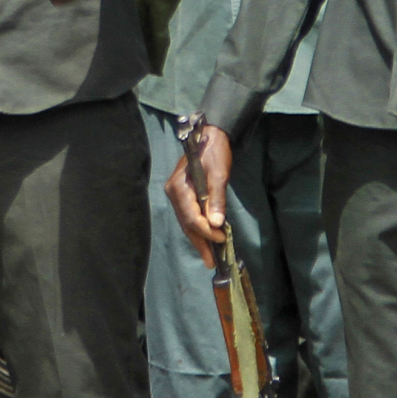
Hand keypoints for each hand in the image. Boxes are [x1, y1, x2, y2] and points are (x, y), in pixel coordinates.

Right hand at [163, 124, 232, 264]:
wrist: (209, 135)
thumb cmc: (214, 152)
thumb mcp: (218, 174)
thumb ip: (216, 199)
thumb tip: (216, 223)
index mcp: (179, 187)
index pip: (191, 217)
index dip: (207, 230)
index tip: (222, 237)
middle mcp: (174, 193)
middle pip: (186, 223)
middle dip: (200, 242)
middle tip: (211, 262)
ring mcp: (176, 194)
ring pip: (187, 222)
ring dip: (199, 238)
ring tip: (209, 257)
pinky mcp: (182, 195)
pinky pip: (189, 216)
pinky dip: (198, 228)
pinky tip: (206, 238)